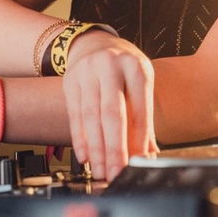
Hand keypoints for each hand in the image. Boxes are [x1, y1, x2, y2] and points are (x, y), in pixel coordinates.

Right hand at [61, 31, 157, 180]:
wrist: (94, 44)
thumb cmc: (123, 69)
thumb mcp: (140, 84)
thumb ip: (144, 119)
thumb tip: (148, 155)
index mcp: (135, 68)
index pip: (138, 109)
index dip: (138, 139)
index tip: (138, 162)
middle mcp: (110, 67)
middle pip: (112, 114)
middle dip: (115, 148)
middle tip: (117, 172)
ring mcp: (87, 72)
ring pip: (91, 117)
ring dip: (96, 149)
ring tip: (102, 170)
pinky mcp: (70, 81)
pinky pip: (74, 115)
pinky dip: (80, 139)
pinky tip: (85, 157)